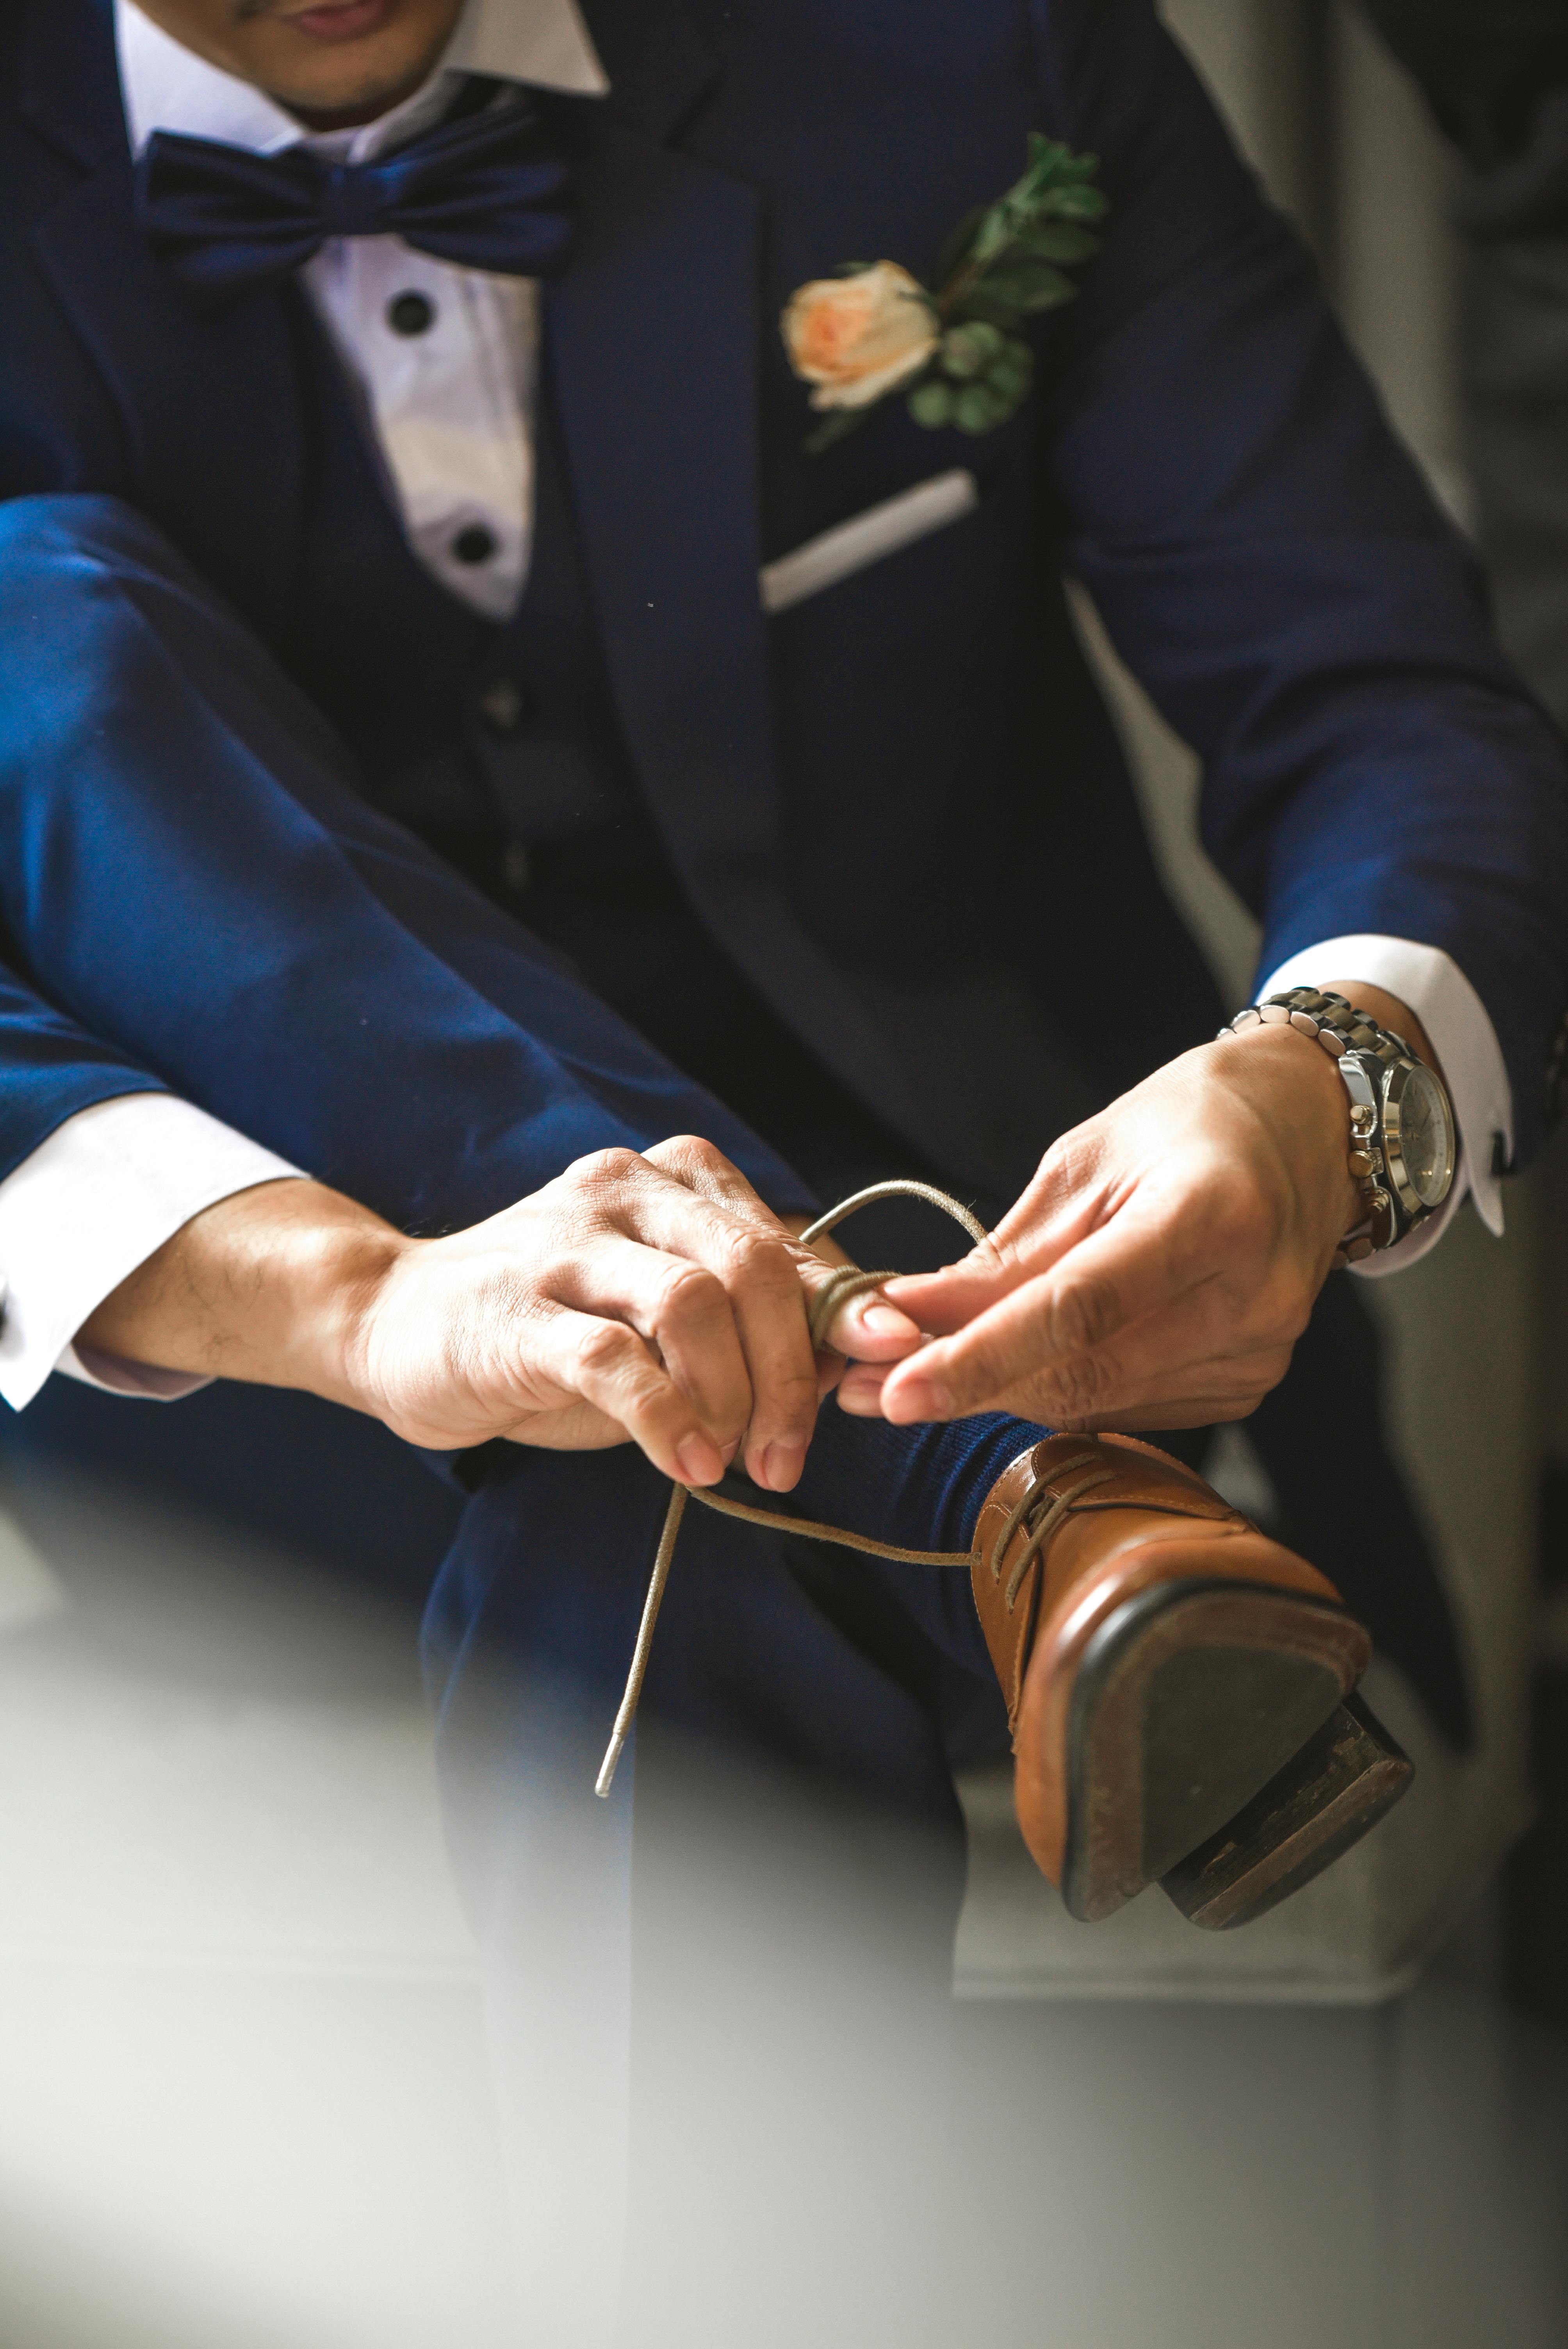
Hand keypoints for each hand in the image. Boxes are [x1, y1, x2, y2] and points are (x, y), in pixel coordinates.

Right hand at [80, 1135, 922, 1490]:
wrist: (395, 1320)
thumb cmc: (553, 1324)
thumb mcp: (664, 1312)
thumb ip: (753, 1317)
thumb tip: (866, 1351)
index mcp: (676, 1182)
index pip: (790, 1246)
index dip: (845, 1320)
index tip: (882, 1380)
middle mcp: (626, 1190)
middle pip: (754, 1267)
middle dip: (793, 1370)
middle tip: (791, 1451)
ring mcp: (566, 1243)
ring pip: (692, 1303)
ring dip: (732, 1395)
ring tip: (732, 1459)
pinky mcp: (517, 1310)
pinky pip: (613, 1356)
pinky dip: (665, 1415)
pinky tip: (686, 1460)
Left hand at [837, 1005, 1395, 1434]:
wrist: (1302, 1131)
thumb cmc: (1187, 1125)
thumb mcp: (1083, 1162)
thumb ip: (1002, 1255)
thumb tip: (904, 1316)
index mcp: (1213, 1216)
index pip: (1078, 1312)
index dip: (978, 1358)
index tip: (894, 1391)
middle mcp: (1249, 1297)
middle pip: (1080, 1372)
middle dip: (965, 1384)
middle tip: (863, 1386)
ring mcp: (1256, 1352)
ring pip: (1094, 1401)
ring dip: (1001, 1391)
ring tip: (921, 1372)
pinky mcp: (1247, 1383)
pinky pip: (1126, 1406)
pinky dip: (1061, 1389)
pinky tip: (1023, 1361)